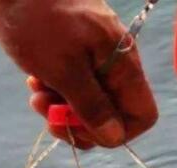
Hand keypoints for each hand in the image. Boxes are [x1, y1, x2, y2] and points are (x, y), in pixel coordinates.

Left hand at [0, 0, 157, 148]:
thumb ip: (92, 106)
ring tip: (36, 92)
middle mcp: (114, 65)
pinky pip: (72, 89)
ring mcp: (95, 60)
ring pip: (87, 106)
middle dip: (78, 123)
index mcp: (122, 65)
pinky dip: (53, 91)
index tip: (81, 128)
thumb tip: (114, 138)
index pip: (142, 116)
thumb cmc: (38, 22)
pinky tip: (34, 79)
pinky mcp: (75, 58)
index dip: (116, 132)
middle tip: (49, 112)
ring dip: (60, 108)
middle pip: (111, 117)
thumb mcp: (64, 70)